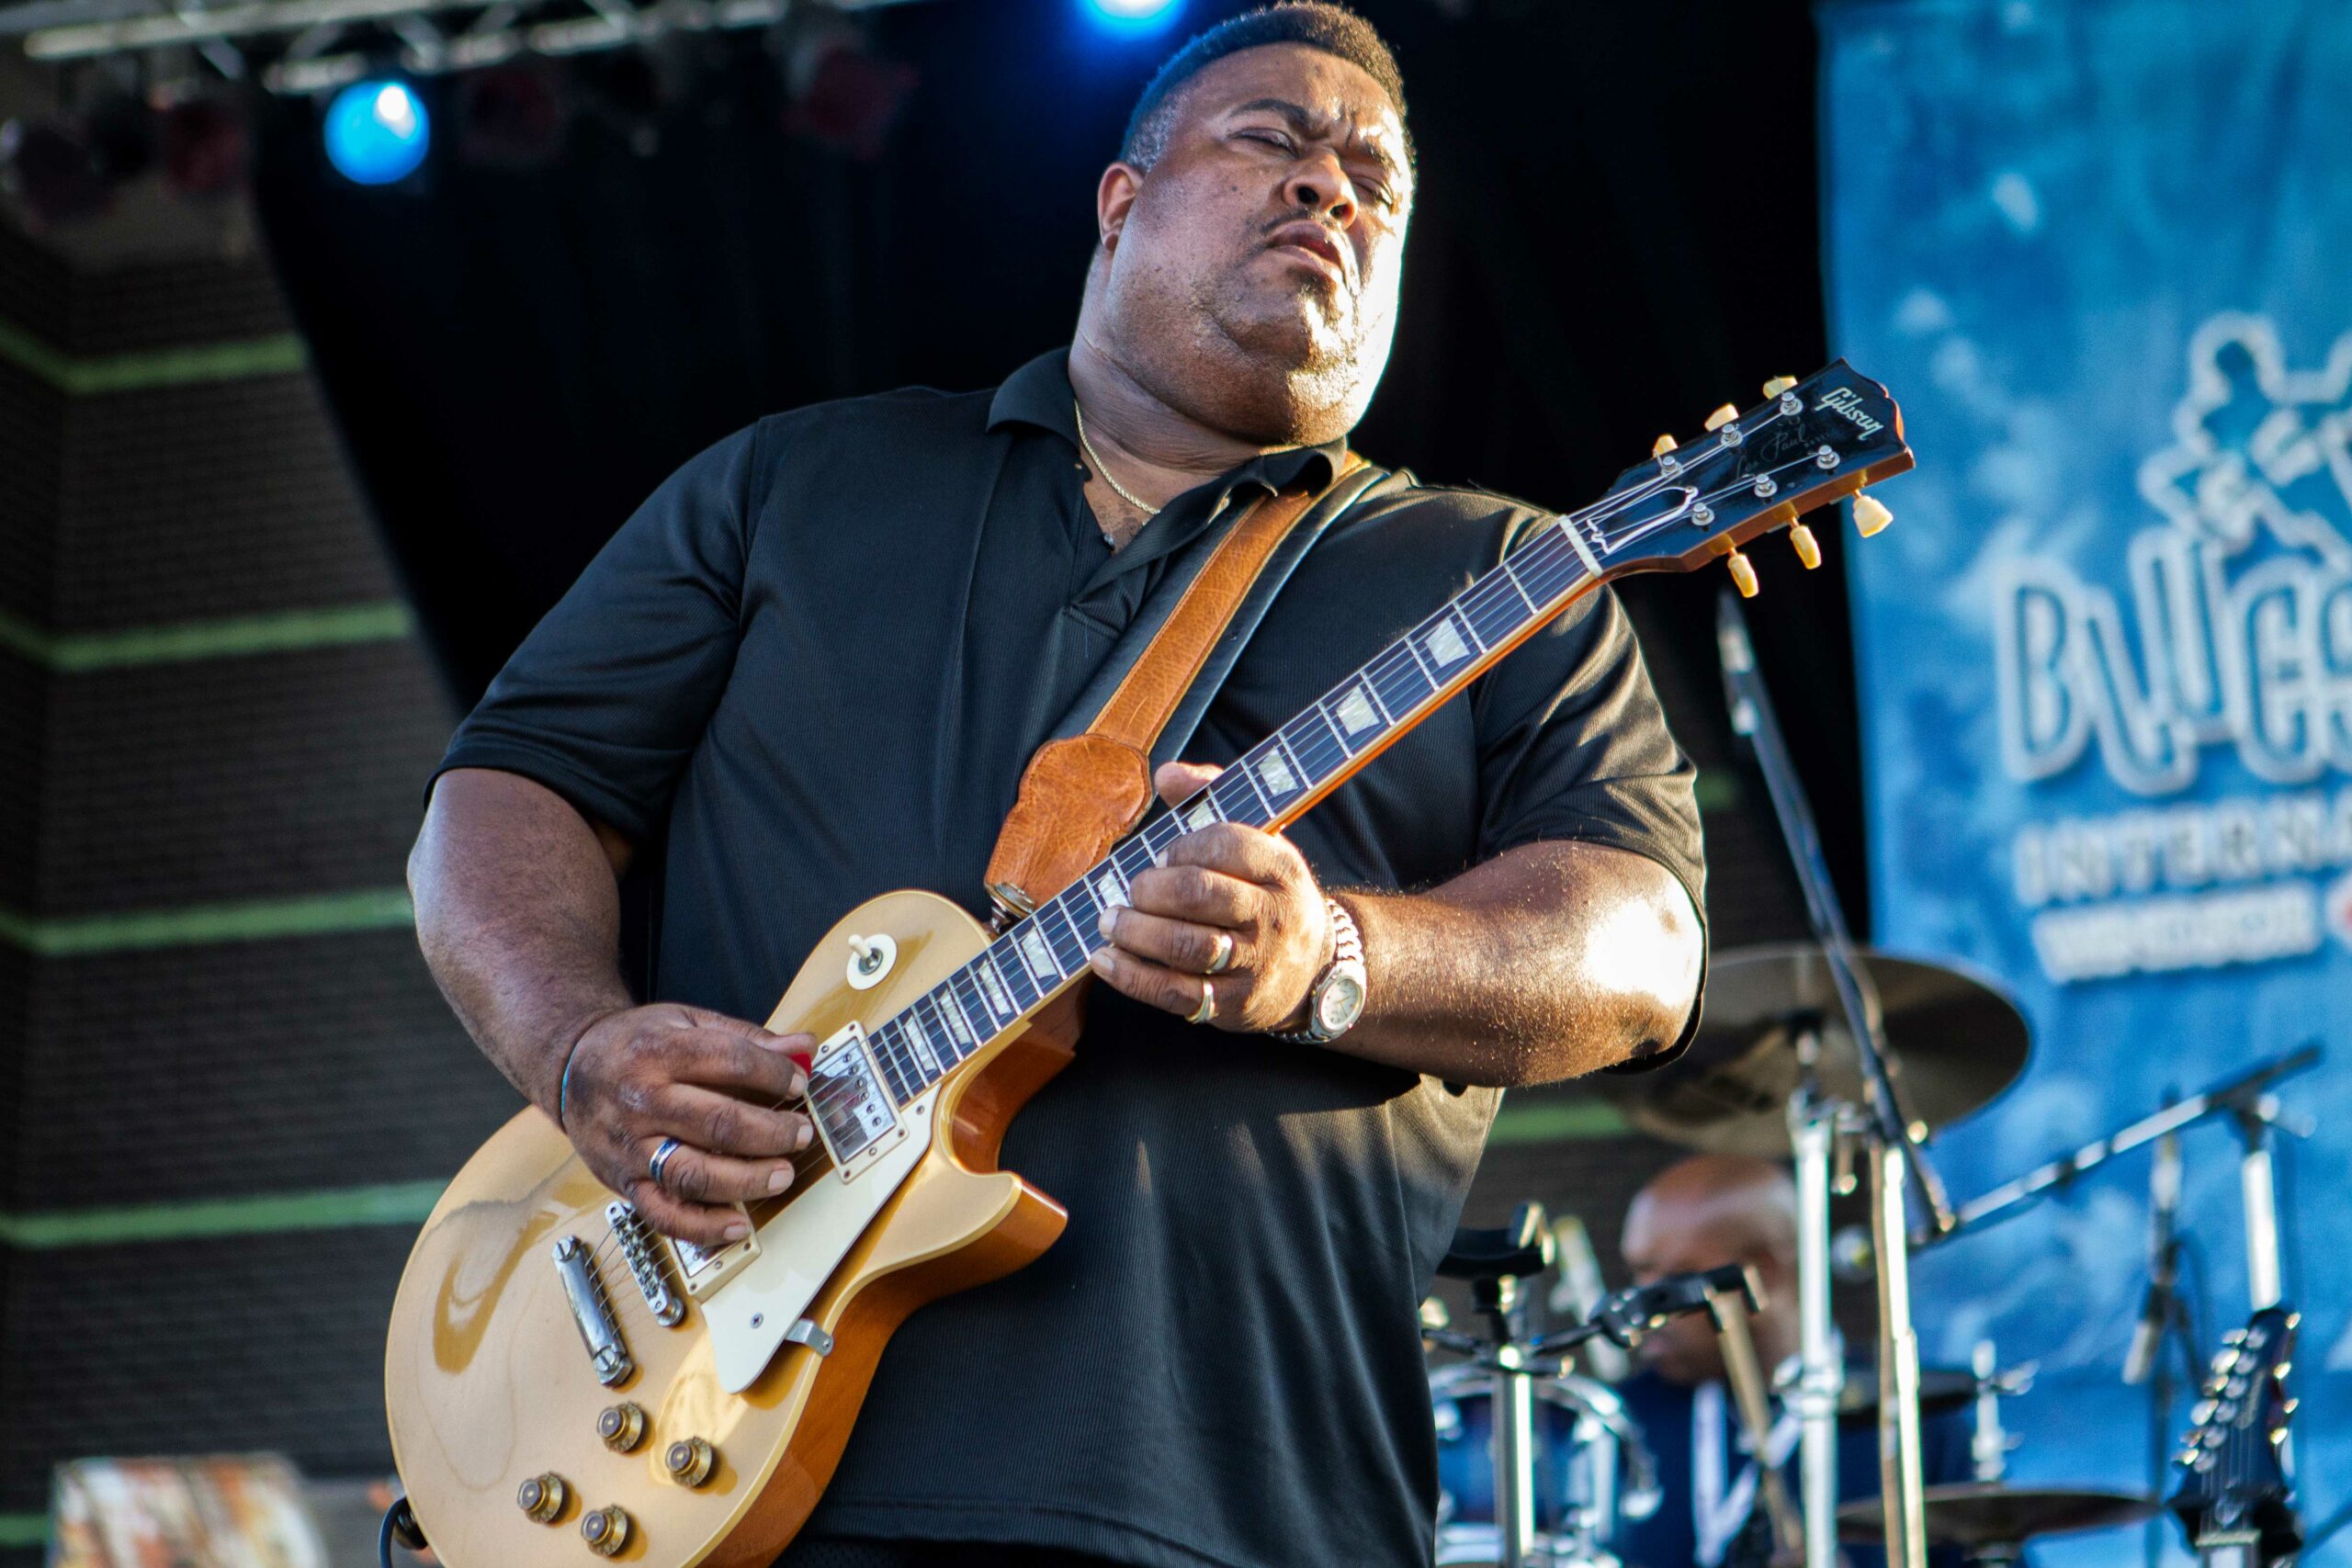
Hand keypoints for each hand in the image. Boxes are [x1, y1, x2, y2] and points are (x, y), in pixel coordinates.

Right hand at [560, 1002, 816, 1245]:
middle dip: (771, 1132)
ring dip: (747, 1180)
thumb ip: (746, 1037)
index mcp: (659, 1052)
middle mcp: (641, 1101)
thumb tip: (804, 1046)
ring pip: (694, 1174)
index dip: (774, 1074)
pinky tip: (738, 1223)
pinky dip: (703, 1227)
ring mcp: (630, 1147)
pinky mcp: (624, 1183)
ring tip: (782, 1174)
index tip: (800, 1082)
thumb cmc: (636, 1044)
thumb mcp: (686, 1021)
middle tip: (801, 1133)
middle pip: (718, 1123)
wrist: (569, 1067)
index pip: (730, 1062)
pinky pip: (664, 1215)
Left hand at [1086, 761, 1333, 1033]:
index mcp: (1280, 867)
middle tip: (1130, 889)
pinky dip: (1132, 976)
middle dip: (1152, 889)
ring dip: (1136, 931)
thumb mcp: (1256, 839)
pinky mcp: (1232, 1005)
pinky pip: (1176, 993)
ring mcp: (1254, 964)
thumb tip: (1166, 775)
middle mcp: (1273, 915)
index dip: (1184, 846)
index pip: (1229, 844)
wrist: (1312, 969)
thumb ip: (1211, 796)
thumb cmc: (1264, 892)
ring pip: (1187, 946)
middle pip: (1202, 895)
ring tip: (1109, 921)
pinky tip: (1104, 959)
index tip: (1160, 855)